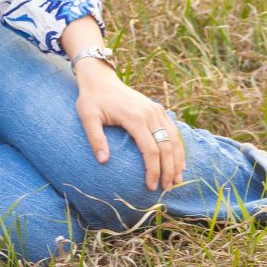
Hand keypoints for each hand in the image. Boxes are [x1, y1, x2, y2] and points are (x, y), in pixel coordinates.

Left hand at [73, 61, 184, 192]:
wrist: (100, 78)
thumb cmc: (92, 99)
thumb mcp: (87, 116)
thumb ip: (95, 138)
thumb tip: (103, 161)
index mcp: (135, 117)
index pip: (151, 150)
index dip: (153, 170)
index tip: (150, 186)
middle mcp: (150, 114)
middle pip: (167, 147)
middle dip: (169, 170)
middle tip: (166, 188)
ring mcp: (156, 110)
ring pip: (174, 139)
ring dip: (178, 160)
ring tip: (177, 180)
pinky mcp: (158, 109)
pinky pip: (173, 130)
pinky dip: (178, 147)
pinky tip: (179, 162)